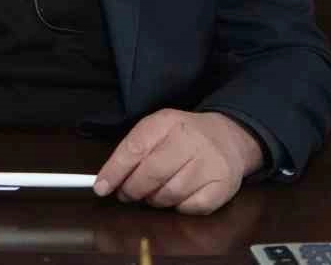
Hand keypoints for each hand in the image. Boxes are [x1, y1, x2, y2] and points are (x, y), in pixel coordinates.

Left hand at [93, 110, 262, 214]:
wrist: (229, 137)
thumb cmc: (184, 136)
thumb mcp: (157, 130)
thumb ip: (132, 151)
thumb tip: (105, 182)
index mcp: (168, 122)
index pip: (134, 148)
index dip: (114, 171)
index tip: (101, 188)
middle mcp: (190, 140)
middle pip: (151, 174)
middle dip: (133, 190)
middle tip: (127, 194)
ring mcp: (209, 163)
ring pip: (169, 195)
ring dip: (155, 200)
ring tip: (156, 191)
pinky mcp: (222, 186)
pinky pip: (190, 208)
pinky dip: (179, 207)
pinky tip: (180, 195)